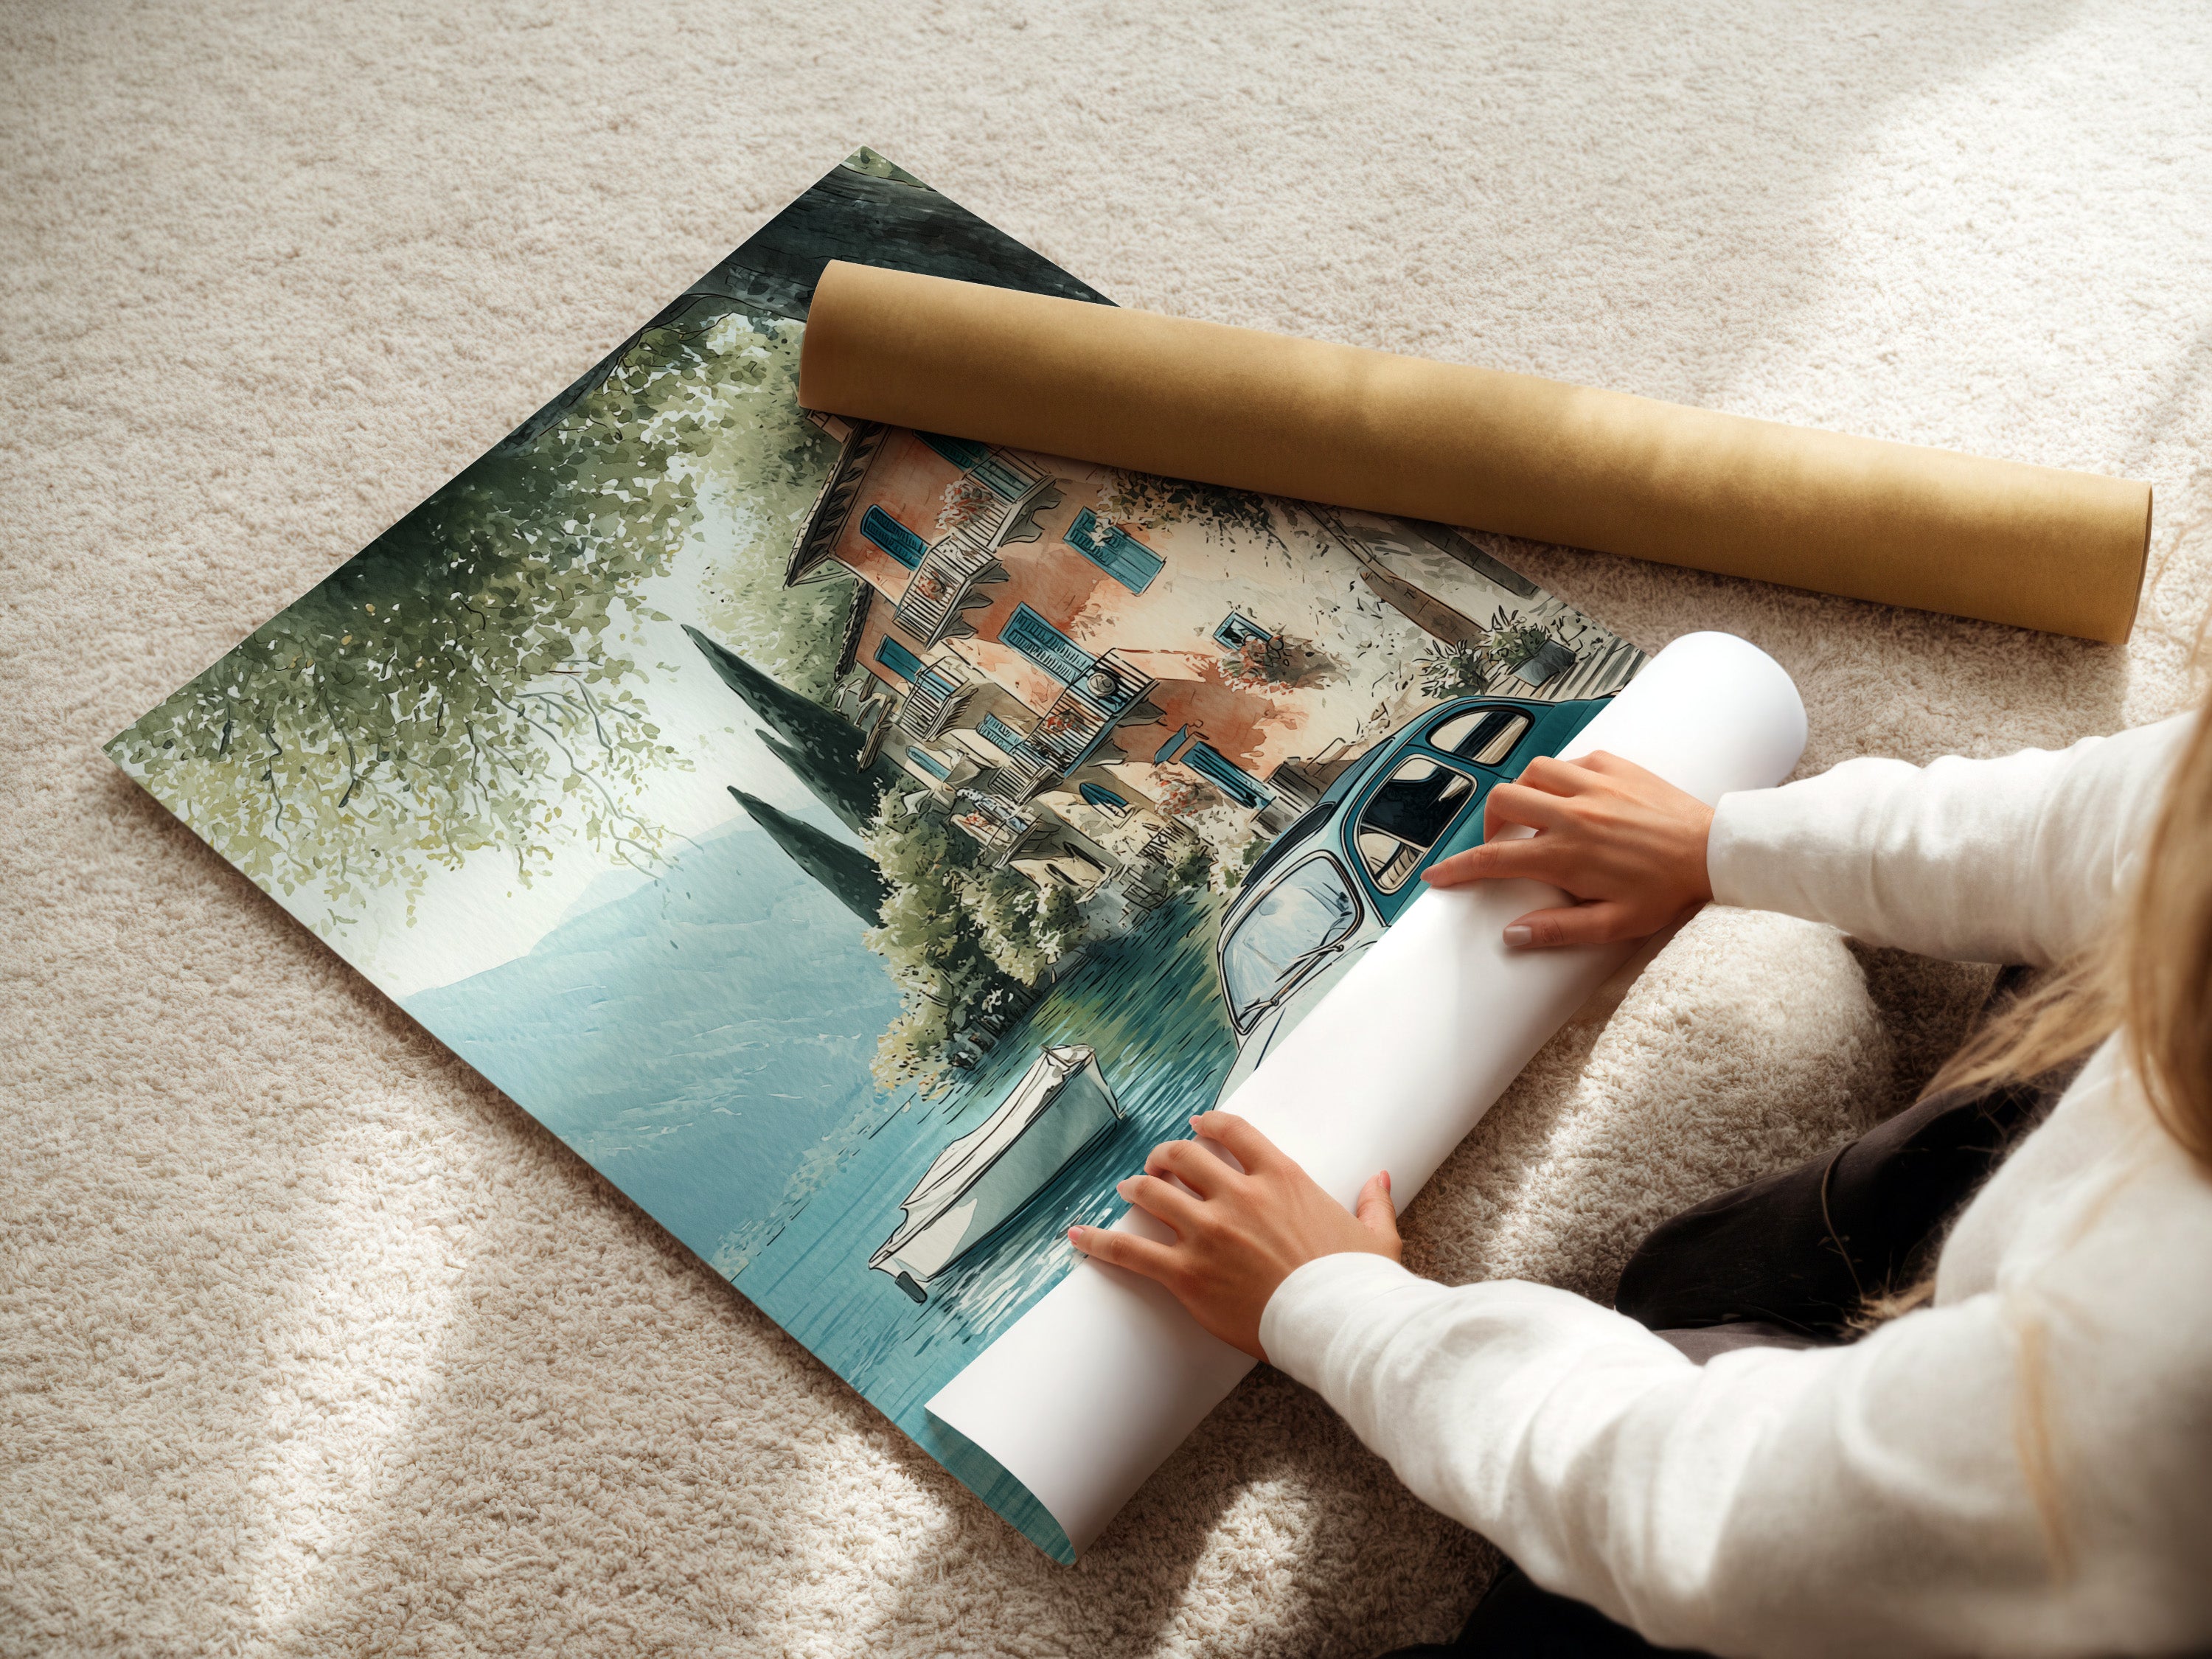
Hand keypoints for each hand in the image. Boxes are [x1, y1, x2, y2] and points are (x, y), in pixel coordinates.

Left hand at [1067, 1111, 1399, 1361]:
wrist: (1339, 1325)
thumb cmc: (1358, 1284)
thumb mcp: (1375, 1236)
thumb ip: (1373, 1202)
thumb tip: (1380, 1178)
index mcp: (1282, 1178)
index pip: (1232, 1132)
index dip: (1208, 1125)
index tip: (1196, 1125)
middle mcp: (1239, 1196)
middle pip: (1183, 1156)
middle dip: (1165, 1156)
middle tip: (1157, 1163)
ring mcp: (1209, 1233)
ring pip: (1153, 1193)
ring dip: (1136, 1187)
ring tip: (1126, 1190)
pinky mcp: (1187, 1274)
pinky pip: (1131, 1251)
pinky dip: (1099, 1242)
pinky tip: (1077, 1236)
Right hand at [1421, 750, 1713, 948]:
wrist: (1715, 852)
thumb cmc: (1667, 891)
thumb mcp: (1615, 924)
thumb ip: (1559, 930)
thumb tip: (1512, 934)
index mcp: (1566, 854)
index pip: (1494, 859)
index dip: (1458, 868)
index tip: (1436, 876)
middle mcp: (1572, 813)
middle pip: (1503, 801)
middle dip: (1489, 823)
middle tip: (1501, 844)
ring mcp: (1593, 784)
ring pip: (1532, 772)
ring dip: (1523, 792)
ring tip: (1535, 815)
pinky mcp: (1616, 765)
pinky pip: (1572, 760)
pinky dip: (1561, 776)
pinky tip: (1574, 796)